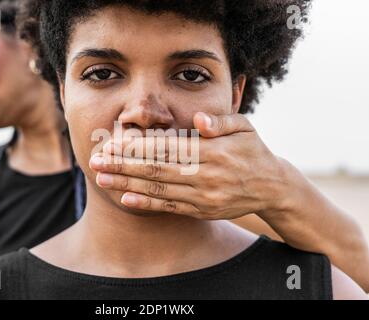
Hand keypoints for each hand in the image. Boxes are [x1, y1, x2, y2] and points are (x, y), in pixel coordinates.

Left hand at [89, 112, 288, 219]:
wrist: (272, 188)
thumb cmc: (253, 151)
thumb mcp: (245, 128)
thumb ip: (221, 122)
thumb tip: (199, 119)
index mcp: (213, 151)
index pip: (168, 147)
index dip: (138, 146)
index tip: (113, 144)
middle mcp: (206, 175)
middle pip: (156, 169)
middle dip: (123, 165)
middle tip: (95, 161)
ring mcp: (203, 196)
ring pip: (159, 189)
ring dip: (127, 184)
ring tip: (102, 179)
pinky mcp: (202, 211)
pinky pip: (171, 207)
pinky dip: (148, 203)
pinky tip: (127, 198)